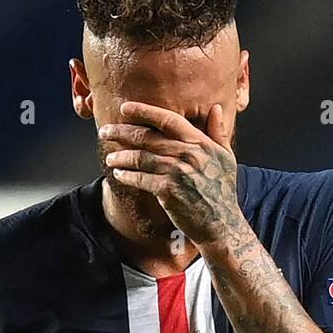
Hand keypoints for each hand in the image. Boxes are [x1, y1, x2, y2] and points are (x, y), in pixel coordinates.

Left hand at [100, 101, 244, 245]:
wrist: (221, 224)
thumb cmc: (223, 191)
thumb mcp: (226, 158)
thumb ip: (219, 132)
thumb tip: (216, 108)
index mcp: (200, 143)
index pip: (168, 120)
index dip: (144, 112)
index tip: (126, 108)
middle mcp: (188, 154)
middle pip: (148, 137)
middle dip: (122, 132)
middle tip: (105, 131)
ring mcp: (177, 172)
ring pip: (141, 157)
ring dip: (121, 156)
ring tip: (110, 156)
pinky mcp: (168, 191)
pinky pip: (141, 179)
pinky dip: (127, 176)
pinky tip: (118, 174)